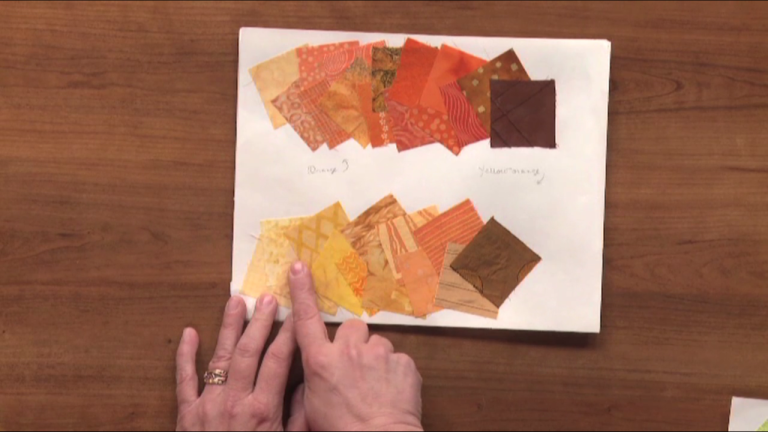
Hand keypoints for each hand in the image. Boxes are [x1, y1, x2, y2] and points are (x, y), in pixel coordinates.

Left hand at [175, 295, 306, 430]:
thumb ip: (297, 417)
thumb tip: (306, 388)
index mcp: (262, 410)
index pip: (278, 361)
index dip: (287, 334)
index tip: (295, 313)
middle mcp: (234, 402)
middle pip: (249, 352)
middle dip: (260, 322)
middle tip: (268, 298)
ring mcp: (207, 405)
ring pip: (219, 357)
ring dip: (228, 326)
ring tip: (235, 301)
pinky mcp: (186, 413)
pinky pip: (183, 378)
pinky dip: (185, 354)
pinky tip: (189, 332)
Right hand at [288, 261, 423, 431]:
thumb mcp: (310, 411)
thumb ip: (308, 386)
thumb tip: (309, 378)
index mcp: (320, 362)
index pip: (306, 319)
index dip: (302, 290)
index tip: (299, 267)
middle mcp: (349, 352)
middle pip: (351, 328)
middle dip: (353, 343)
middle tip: (354, 369)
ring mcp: (379, 354)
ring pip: (377, 344)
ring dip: (375, 359)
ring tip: (375, 386)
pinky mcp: (404, 362)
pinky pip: (398, 360)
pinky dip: (395, 373)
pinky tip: (391, 392)